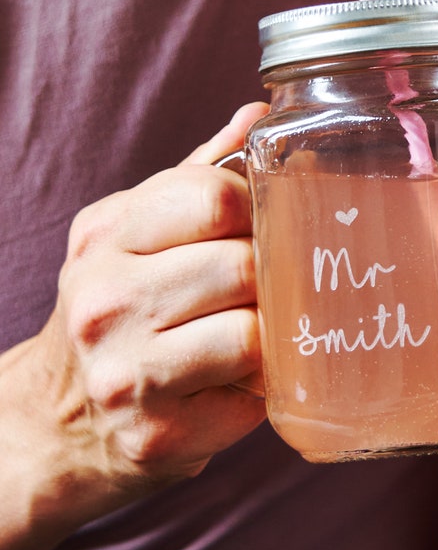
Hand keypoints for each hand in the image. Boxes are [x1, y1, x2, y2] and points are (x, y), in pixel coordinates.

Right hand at [0, 102, 270, 549]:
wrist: (55, 423)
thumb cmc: (122, 311)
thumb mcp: (143, 232)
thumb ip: (202, 174)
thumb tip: (261, 114)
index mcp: (108, 235)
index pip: (215, 196)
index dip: (258, 210)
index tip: (260, 228)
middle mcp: (104, 300)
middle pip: (245, 265)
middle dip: (270, 279)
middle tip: (264, 292)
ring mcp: (125, 373)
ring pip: (253, 334)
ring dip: (269, 339)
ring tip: (251, 339)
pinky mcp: (155, 435)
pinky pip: (252, 400)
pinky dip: (259, 393)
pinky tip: (231, 387)